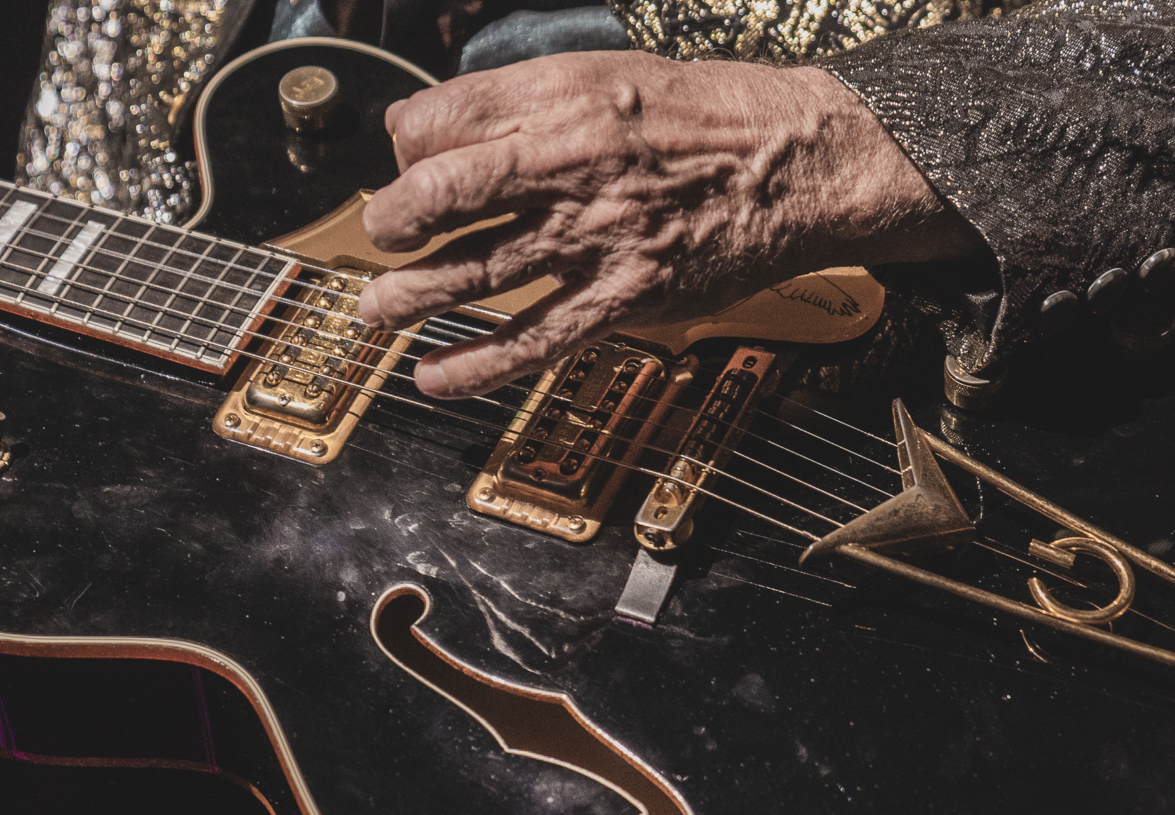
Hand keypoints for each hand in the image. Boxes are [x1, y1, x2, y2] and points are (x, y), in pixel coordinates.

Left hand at [358, 50, 982, 397]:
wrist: (798, 161)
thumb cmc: (707, 116)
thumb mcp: (609, 73)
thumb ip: (522, 101)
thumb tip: (435, 129)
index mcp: (561, 97)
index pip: (441, 120)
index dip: (406, 148)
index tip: (405, 167)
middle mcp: (569, 164)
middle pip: (443, 194)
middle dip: (393, 221)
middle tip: (382, 235)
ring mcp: (594, 236)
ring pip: (476, 271)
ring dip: (412, 298)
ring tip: (376, 312)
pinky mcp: (624, 296)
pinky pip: (537, 338)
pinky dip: (478, 365)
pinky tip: (436, 380)